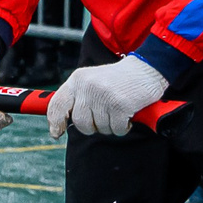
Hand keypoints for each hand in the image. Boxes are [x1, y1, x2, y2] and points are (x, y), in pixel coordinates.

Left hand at [46, 55, 169, 137]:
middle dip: (92, 126)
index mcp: (78, 80)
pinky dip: (123, 127)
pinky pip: (116, 129)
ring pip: (99, 128)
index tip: (56, 133)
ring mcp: (104, 96)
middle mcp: (88, 86)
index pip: (58, 104)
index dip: (55, 122)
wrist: (146, 68)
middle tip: (105, 117)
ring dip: (111, 126)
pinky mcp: (120, 106)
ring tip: (118, 111)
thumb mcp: (91, 81)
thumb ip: (77, 98)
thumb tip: (64, 124)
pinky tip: (128, 114)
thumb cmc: (118, 80)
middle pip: (80, 123)